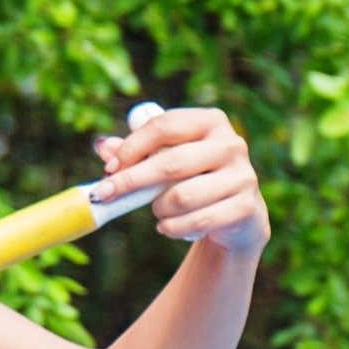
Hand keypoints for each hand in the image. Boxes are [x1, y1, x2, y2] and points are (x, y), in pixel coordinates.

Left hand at [90, 105, 268, 253]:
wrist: (237, 215)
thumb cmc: (194, 178)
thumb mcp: (166, 160)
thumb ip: (135, 152)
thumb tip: (102, 146)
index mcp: (211, 121)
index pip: (164, 126)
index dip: (132, 147)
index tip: (109, 168)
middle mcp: (232, 144)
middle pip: (171, 162)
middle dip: (132, 181)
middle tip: (105, 194)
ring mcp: (243, 176)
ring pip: (182, 196)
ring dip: (159, 208)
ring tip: (158, 210)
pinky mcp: (246, 207)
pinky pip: (197, 221)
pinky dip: (173, 227)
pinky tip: (167, 227)